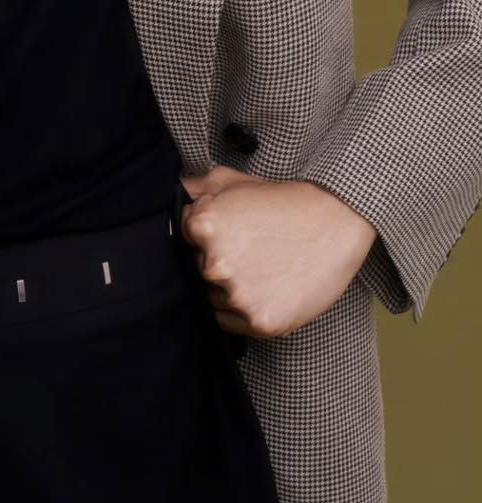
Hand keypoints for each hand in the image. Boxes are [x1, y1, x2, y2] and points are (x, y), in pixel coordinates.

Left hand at [178, 164, 378, 336]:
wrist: (333, 223)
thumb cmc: (279, 200)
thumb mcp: (230, 180)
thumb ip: (192, 189)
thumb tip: (169, 194)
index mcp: (204, 227)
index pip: (185, 240)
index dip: (208, 236)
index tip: (234, 232)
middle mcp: (216, 264)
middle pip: (200, 270)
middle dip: (220, 262)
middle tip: (252, 250)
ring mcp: (238, 295)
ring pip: (214, 298)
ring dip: (230, 288)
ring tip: (262, 268)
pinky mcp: (260, 321)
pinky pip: (229, 322)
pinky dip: (243, 311)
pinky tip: (267, 289)